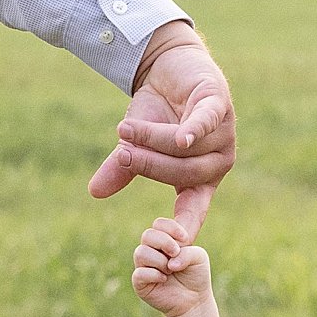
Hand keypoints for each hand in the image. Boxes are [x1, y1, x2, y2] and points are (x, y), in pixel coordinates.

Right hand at [88, 27, 235, 239]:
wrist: (167, 65)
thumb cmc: (156, 111)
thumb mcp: (136, 143)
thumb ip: (123, 167)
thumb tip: (94, 192)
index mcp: (200, 179)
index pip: (194, 209)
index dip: (185, 226)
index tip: (173, 251)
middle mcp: (217, 161)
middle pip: (184, 174)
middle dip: (149, 165)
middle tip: (121, 153)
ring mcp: (222, 133)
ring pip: (186, 149)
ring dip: (153, 140)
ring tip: (124, 130)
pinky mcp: (219, 103)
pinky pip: (206, 122)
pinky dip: (193, 130)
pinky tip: (182, 138)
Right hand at [131, 216, 211, 316]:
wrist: (194, 300)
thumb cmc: (195, 275)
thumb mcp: (199, 258)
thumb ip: (187, 252)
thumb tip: (170, 263)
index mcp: (164, 241)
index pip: (158, 224)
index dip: (170, 228)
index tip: (185, 239)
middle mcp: (151, 251)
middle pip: (147, 235)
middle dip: (164, 242)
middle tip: (175, 253)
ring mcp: (144, 266)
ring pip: (141, 253)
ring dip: (160, 261)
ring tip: (170, 270)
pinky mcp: (140, 283)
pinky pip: (139, 273)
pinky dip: (154, 275)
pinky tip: (164, 279)